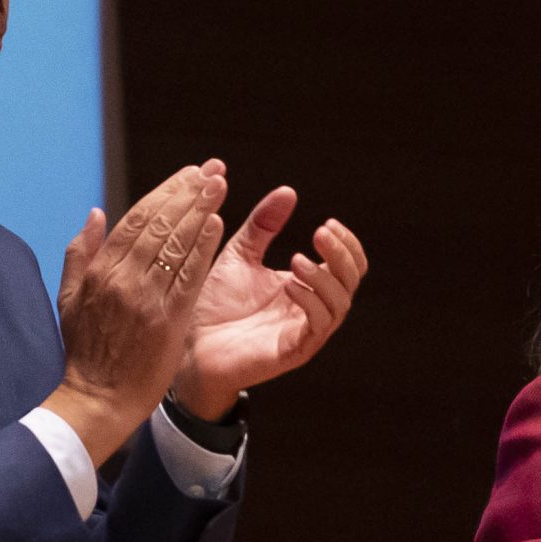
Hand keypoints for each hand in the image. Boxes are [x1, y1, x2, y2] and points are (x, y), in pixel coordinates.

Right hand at [45, 163, 228, 463]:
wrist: (99, 397)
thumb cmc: (86, 350)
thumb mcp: (70, 298)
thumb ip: (80, 253)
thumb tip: (95, 213)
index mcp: (100, 271)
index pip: (136, 220)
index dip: (164, 193)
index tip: (186, 175)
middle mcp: (122, 279)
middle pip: (160, 225)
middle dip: (187, 193)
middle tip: (211, 171)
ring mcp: (146, 298)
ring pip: (176, 244)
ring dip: (200, 211)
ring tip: (218, 185)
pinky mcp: (169, 319)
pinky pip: (189, 275)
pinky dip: (203, 247)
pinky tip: (218, 224)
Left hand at [169, 187, 367, 418]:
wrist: (189, 345)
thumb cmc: (214, 305)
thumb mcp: (240, 255)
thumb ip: (263, 226)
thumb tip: (288, 191)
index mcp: (306, 287)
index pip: (347, 266)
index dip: (345, 245)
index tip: (326, 224)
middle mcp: (312, 309)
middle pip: (351, 281)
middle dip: (341, 254)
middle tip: (321, 233)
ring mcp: (305, 331)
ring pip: (340, 304)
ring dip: (325, 278)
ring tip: (298, 259)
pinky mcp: (294, 351)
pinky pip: (318, 326)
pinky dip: (310, 302)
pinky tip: (289, 284)